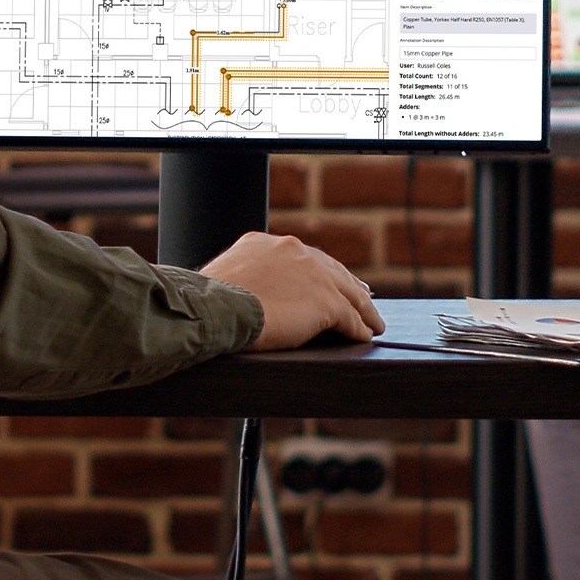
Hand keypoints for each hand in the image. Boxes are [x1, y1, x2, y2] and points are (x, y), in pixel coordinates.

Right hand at [198, 231, 382, 350]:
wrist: (213, 310)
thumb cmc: (206, 302)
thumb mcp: (224, 275)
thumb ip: (244, 277)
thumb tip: (245, 291)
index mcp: (264, 243)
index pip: (304, 257)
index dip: (322, 271)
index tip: (332, 281)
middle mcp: (293, 251)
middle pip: (334, 271)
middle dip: (351, 288)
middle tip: (364, 301)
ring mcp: (314, 276)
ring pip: (350, 294)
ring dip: (364, 312)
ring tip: (372, 324)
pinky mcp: (327, 302)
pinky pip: (351, 318)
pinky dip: (359, 329)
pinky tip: (363, 336)